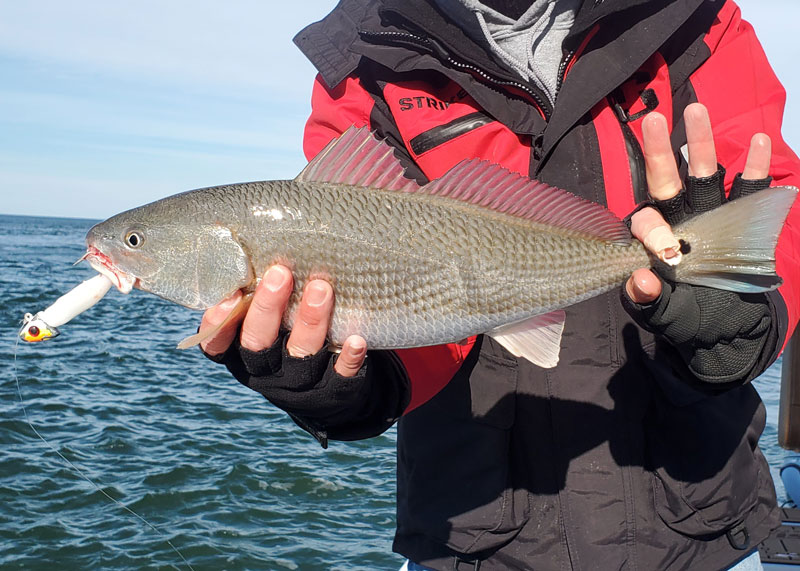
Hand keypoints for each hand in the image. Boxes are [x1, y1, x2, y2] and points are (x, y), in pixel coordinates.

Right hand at [199, 265, 366, 376]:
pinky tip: (356, 339)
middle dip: (268, 308)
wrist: (330, 389)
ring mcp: (300, 382)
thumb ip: (257, 286)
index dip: (218, 324)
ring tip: (321, 288)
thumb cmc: (290, 332)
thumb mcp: (268, 316)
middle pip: (259, 343)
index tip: (227, 295)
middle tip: (280, 274)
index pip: (218, 343)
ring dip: (310, 321)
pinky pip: (341, 377)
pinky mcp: (334, 390)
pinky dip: (348, 359)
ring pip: (301, 354)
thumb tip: (243, 225)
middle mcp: (267, 370)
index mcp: (242, 352)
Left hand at [622, 102, 776, 383]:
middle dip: (659, 152)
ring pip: (704, 175)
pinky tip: (760, 141)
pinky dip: (756, 168)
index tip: (668, 248)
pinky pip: (748, 191)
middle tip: (651, 120)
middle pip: (666, 182)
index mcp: (653, 242)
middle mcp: (678, 221)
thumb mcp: (666, 317)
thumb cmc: (688, 321)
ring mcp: (709, 217)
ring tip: (697, 110)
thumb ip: (650, 302)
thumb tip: (640, 281)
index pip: (646, 221)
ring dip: (702, 144)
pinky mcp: (740, 220)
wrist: (726, 330)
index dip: (653, 228)